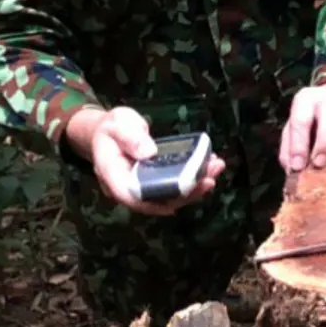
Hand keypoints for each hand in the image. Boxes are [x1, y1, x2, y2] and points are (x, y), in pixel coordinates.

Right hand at [66, 106, 224, 216]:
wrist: (109, 131)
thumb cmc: (111, 128)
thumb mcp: (117, 124)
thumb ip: (131, 137)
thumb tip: (150, 152)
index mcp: (113, 176)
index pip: (133, 196)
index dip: (157, 201)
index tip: (182, 195)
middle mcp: (129, 188)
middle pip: (158, 200)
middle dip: (187, 192)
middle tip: (210, 179)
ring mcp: (144, 187)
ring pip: (171, 195)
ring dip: (196, 185)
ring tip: (216, 167)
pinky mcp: (156, 181)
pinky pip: (175, 185)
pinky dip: (193, 177)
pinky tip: (209, 165)